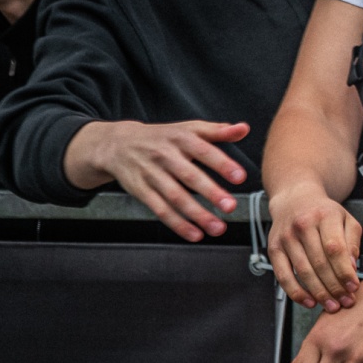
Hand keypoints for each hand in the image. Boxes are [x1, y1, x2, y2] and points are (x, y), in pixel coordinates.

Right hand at [64, 119, 248, 240]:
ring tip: (218, 228)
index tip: (240, 177)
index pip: (204, 151)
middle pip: (189, 176)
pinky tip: (195, 234)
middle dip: (211, 192)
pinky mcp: (141, 191)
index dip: (222, 164)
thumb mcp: (189, 128)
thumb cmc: (163, 137)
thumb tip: (244, 129)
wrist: (118, 144)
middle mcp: (165, 156)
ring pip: (175, 197)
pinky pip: (160, 209)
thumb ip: (218, 131)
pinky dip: (178, 224)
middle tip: (230, 206)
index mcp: (181, 139)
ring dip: (197, 215)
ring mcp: (151, 174)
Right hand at [267, 181, 362, 309]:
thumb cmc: (324, 213)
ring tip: (331, 305)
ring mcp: (286, 237)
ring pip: (302, 271)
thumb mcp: (346, 219)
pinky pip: (283, 275)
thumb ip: (352, 242)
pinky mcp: (274, 248)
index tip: (354, 287)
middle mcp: (303, 225)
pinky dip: (296, 292)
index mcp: (325, 216)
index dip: (344, 271)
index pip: (335, 248)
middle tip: (345, 302)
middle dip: (334, 287)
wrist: (295, 199)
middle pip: (319, 263)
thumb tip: (352, 267)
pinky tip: (309, 302)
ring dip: (318, 293)